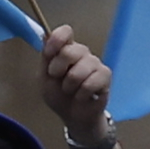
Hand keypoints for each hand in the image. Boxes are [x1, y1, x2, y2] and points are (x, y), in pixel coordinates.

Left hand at [36, 22, 112, 144]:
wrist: (73, 116)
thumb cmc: (59, 96)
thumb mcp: (44, 78)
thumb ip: (45, 57)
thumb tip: (44, 35)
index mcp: (66, 49)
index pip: (65, 32)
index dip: (57, 39)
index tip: (49, 53)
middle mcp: (81, 53)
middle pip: (70, 51)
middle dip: (58, 70)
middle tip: (58, 79)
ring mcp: (95, 63)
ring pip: (80, 70)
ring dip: (70, 86)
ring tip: (71, 91)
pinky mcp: (105, 75)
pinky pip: (91, 83)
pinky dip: (81, 95)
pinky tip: (82, 97)